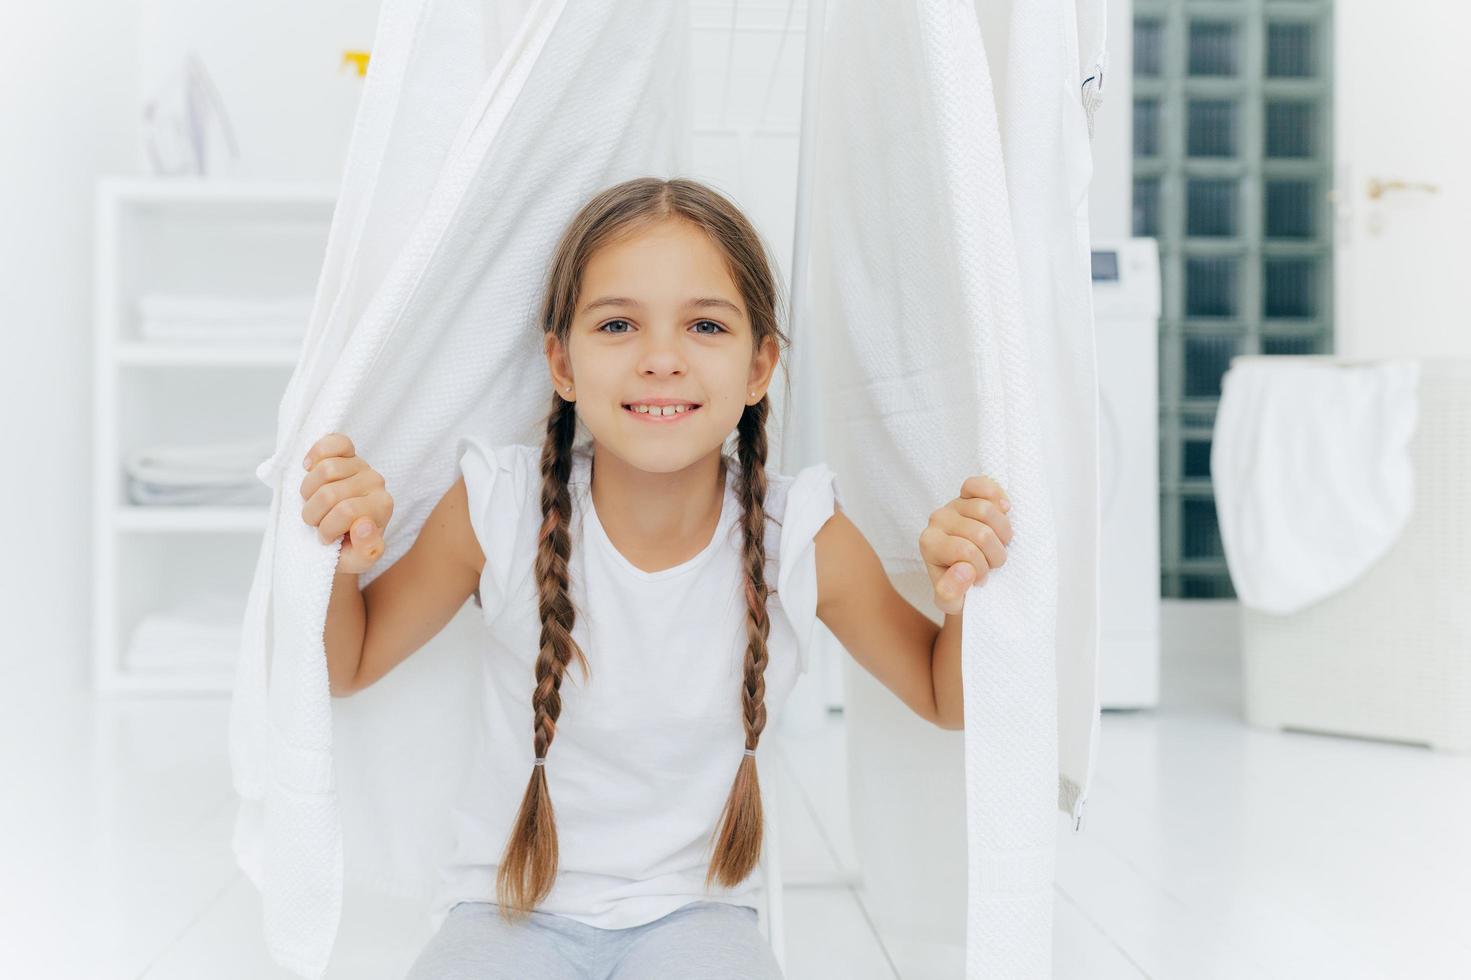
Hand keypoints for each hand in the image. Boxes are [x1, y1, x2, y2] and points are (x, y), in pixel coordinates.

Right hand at [299, 432, 393, 573]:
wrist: (341, 534)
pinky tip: (309, 468)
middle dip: (314, 513)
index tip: (327, 539)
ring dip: (308, 492)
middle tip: (317, 523)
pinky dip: (316, 454)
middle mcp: (376, 482)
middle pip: (329, 492)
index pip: (345, 511)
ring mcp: (361, 464)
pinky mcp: (347, 452)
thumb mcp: (359, 562)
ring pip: (324, 470)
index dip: (327, 529)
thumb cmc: (350, 548)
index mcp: (383, 507)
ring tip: (314, 504)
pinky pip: (332, 442)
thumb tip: (364, 524)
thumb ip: (367, 551)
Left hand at [920, 475, 1012, 614]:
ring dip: (1003, 532)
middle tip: (993, 564)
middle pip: (982, 533)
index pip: (967, 553)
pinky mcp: (966, 493)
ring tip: (1000, 544)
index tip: (979, 579)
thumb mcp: (950, 602)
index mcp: (929, 544)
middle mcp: (937, 520)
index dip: (982, 569)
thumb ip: (950, 593)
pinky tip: (1004, 510)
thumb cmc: (956, 586)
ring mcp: (952, 504)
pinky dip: (997, 496)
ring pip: (988, 510)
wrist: (961, 573)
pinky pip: (982, 484)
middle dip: (995, 554)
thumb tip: (964, 570)